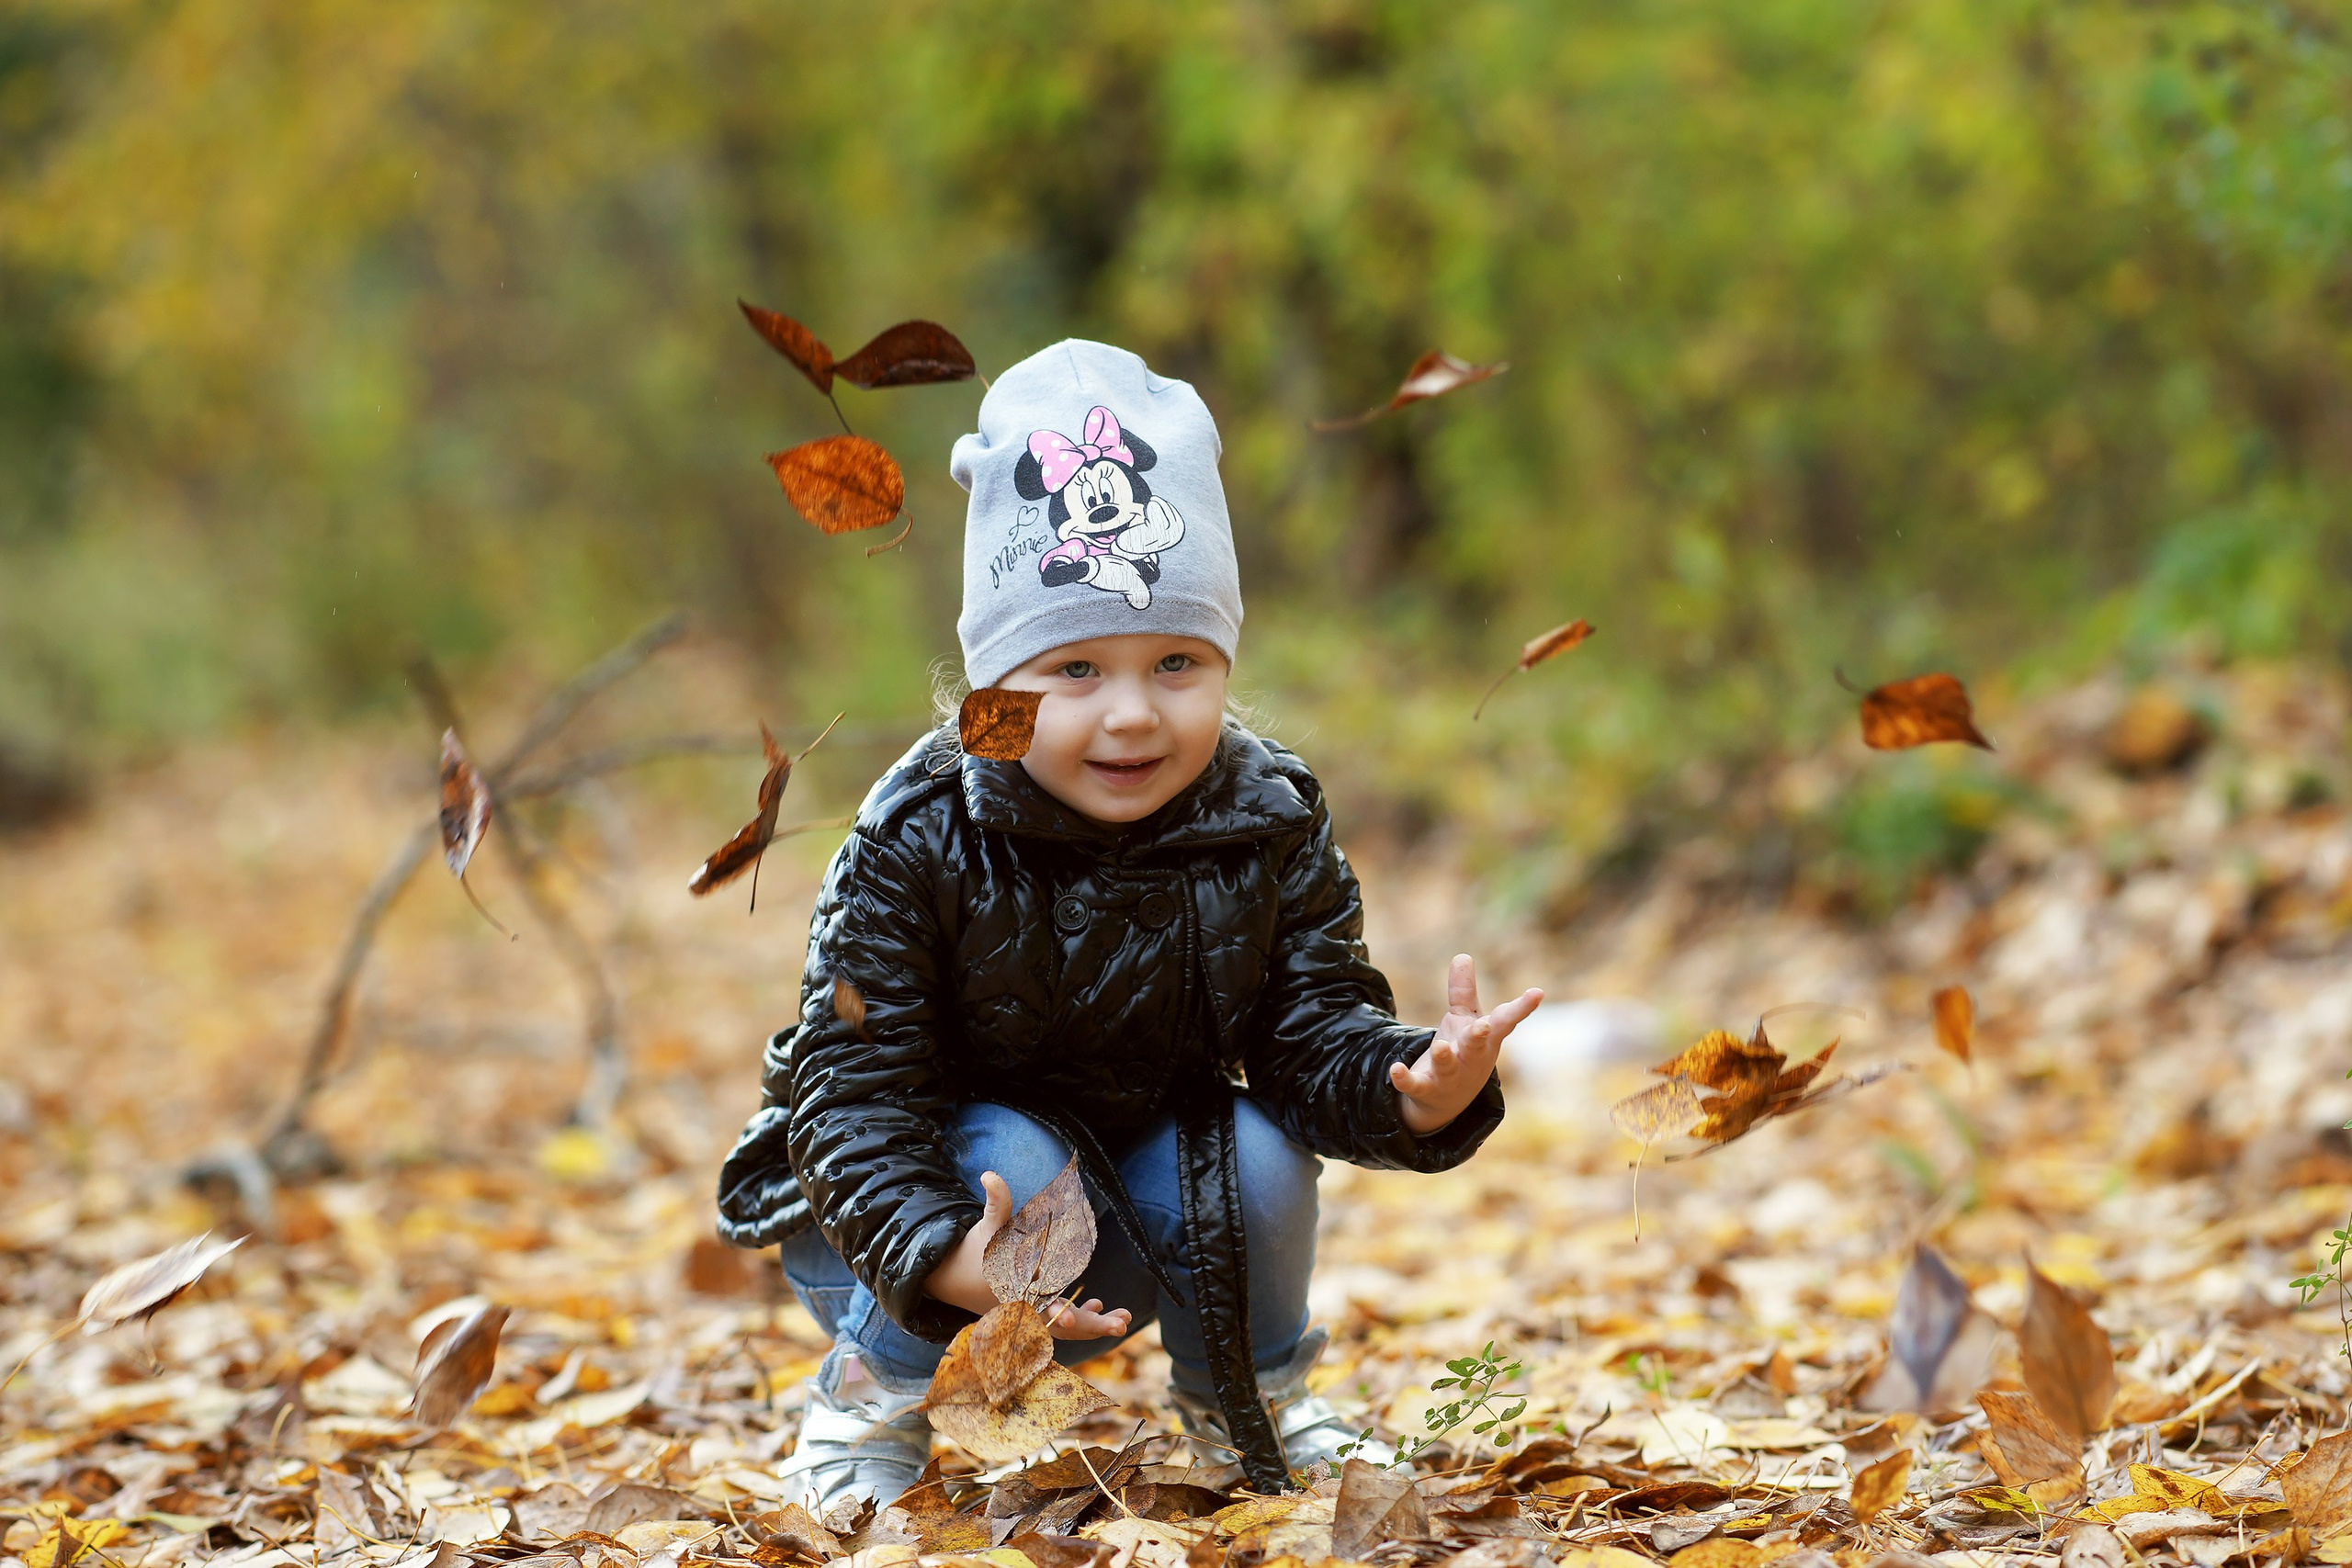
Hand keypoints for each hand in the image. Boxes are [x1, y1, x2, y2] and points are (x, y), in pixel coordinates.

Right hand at [923, 1171, 1133, 1339]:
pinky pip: (1063, 1323)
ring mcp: (1033, 1314)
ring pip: (1067, 1329)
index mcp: (1015, 1290)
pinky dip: (1082, 1318)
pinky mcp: (1037, 1312)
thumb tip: (989, 1174)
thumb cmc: (977, 1249)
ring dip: (1095, 1325)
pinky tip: (1099, 1304)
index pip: (1039, 1304)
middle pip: (1062, 1325)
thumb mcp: (987, 1226)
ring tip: (1124, 1320)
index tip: (1071, 1318)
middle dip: (1092, 1326)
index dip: (1056, 1312)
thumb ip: (996, 1203)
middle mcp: (1027, 1307)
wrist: (958, 1276)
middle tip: (1121, 1325)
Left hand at [1391, 954, 1541, 1134]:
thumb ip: (1463, 992)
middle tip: (1484, 1027)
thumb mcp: (1464, 1022)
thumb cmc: (1463, 1053)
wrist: (1447, 1103)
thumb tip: (1463, 955)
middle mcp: (1470, 1059)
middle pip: (1477, 1047)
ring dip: (1444, 1057)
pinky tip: (1395, 1069)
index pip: (1504, 1022)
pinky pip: (1415, 1085)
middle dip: (1480, 1037)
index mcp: (1485, 1040)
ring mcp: (1449, 1076)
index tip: (1537, 992)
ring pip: (1447, 1066)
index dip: (1521, 1007)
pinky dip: (1404, 1079)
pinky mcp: (1425, 1089)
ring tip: (1441, 1047)